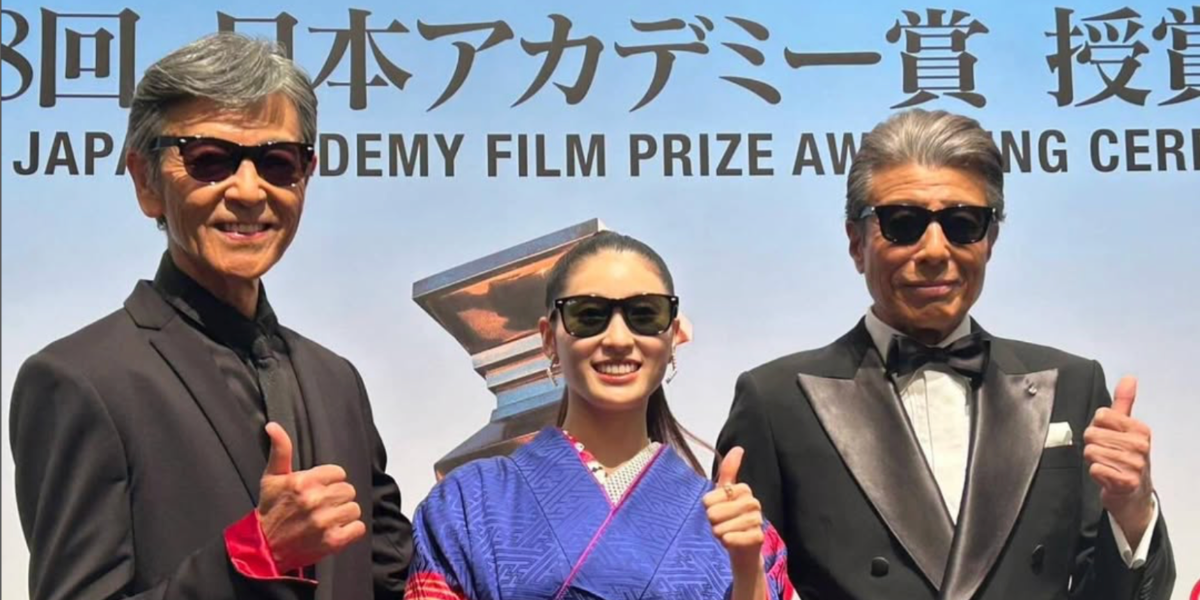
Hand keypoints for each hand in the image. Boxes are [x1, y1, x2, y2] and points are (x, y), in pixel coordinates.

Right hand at [256, 422, 365, 571]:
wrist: (265, 548)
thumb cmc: (271, 510)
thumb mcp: (271, 477)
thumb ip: (280, 450)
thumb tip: (273, 426)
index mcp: (302, 482)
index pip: (339, 473)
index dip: (330, 481)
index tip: (318, 489)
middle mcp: (314, 501)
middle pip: (348, 490)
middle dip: (337, 497)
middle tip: (322, 506)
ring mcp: (324, 522)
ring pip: (354, 508)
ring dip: (344, 514)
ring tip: (328, 518)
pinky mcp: (333, 541)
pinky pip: (358, 528)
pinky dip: (351, 531)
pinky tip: (336, 530)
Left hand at [704, 447, 764, 576]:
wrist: (742, 547)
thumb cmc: (730, 518)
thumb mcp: (724, 493)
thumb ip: (728, 471)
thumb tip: (738, 448)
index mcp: (744, 489)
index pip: (709, 500)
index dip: (708, 508)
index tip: (718, 509)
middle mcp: (754, 502)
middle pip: (714, 513)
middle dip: (713, 523)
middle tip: (722, 524)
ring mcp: (758, 520)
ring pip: (723, 528)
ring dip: (720, 533)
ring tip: (726, 533)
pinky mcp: (758, 538)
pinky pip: (733, 539)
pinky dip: (728, 542)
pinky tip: (730, 541)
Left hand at [1084, 376, 1154, 545]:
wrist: (1133, 495)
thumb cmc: (1125, 458)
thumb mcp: (1126, 428)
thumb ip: (1124, 402)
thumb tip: (1129, 378)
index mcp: (1139, 429)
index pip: (1100, 415)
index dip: (1097, 427)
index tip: (1107, 438)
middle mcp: (1140, 445)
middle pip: (1092, 434)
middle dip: (1093, 445)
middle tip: (1106, 455)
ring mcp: (1135, 465)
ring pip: (1091, 451)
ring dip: (1094, 461)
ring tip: (1107, 466)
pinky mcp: (1126, 482)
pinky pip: (1095, 469)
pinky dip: (1095, 474)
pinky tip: (1107, 477)